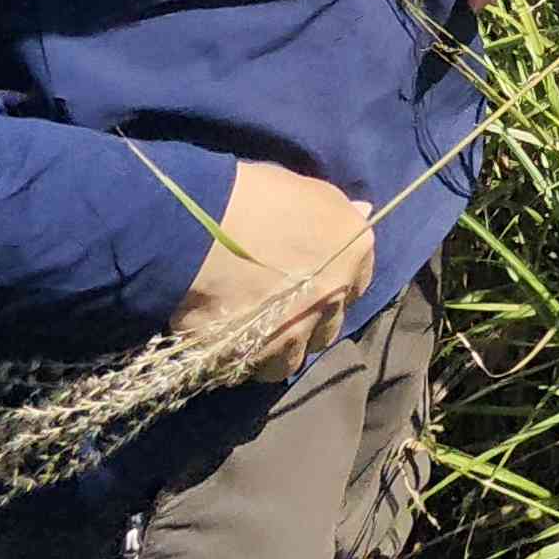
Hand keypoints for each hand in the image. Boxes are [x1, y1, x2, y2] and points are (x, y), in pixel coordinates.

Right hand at [174, 160, 375, 382]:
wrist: (196, 231)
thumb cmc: (252, 196)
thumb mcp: (304, 189)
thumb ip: (335, 211)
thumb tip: (362, 210)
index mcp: (353, 251)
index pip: (359, 279)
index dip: (335, 279)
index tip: (313, 275)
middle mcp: (333, 298)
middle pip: (330, 323)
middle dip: (311, 318)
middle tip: (281, 305)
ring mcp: (295, 333)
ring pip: (294, 356)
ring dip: (279, 346)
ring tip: (252, 330)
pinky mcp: (256, 358)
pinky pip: (255, 368)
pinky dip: (246, 359)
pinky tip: (229, 341)